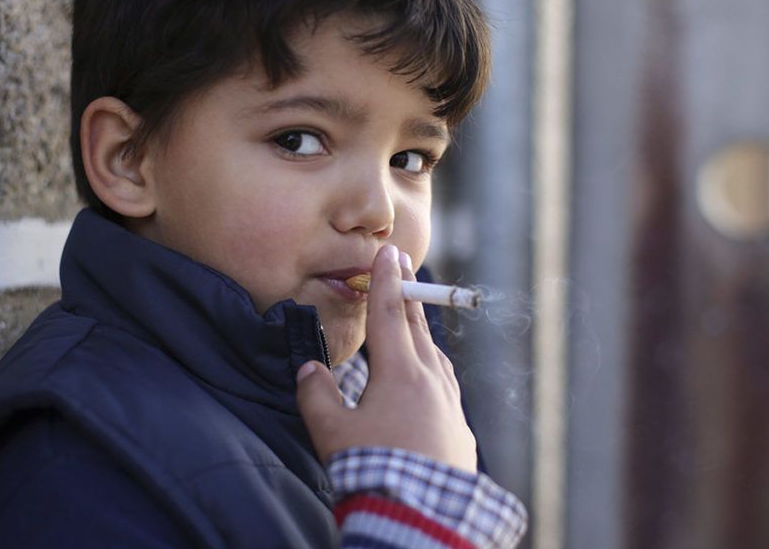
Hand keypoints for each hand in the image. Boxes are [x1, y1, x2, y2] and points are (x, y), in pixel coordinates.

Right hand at [295, 244, 477, 472]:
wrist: (423, 515)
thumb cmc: (375, 472)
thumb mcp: (332, 434)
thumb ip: (316, 396)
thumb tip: (308, 370)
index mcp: (400, 374)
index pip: (391, 316)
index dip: (386, 282)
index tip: (390, 252)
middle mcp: (431, 382)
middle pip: (418, 329)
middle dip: (409, 295)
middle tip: (405, 267)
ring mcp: (450, 407)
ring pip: (436, 357)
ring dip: (423, 334)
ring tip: (414, 323)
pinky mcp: (460, 432)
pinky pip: (447, 387)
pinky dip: (434, 370)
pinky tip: (430, 381)